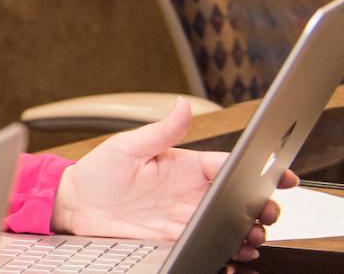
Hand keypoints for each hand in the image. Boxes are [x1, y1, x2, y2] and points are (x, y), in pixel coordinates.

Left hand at [53, 98, 295, 267]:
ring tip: (252, 238)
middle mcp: (192, 192)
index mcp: (187, 166)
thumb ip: (161, 130)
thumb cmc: (98, 171)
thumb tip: (182, 104)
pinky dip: (227, 253)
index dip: (260, 171)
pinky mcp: (177, 238)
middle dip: (261, 207)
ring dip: (249, 233)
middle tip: (266, 214)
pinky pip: (210, 246)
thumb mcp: (128, 146)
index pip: (231, 166)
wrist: (75, 206)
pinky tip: (233, 256)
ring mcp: (187, 217)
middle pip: (240, 200)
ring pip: (231, 226)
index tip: (284, 177)